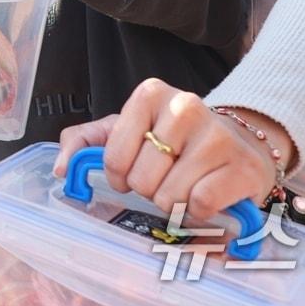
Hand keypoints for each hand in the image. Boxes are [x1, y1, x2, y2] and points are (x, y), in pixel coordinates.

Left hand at [52, 78, 289, 222]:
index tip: (133, 169)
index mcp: (150, 94)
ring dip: (173, 201)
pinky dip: (198, 211)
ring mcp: (217, 136)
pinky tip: (206, 194)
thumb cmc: (173, 140)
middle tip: (166, 175)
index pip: (113, 157)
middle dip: (149, 188)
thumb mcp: (125, 131)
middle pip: (142, 179)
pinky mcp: (242, 167)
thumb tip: (62, 169)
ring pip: (169, 196)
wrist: (239, 145)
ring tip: (187, 183)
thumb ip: (84, 142)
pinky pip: (200, 205)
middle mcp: (185, 106)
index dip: (119, 175)